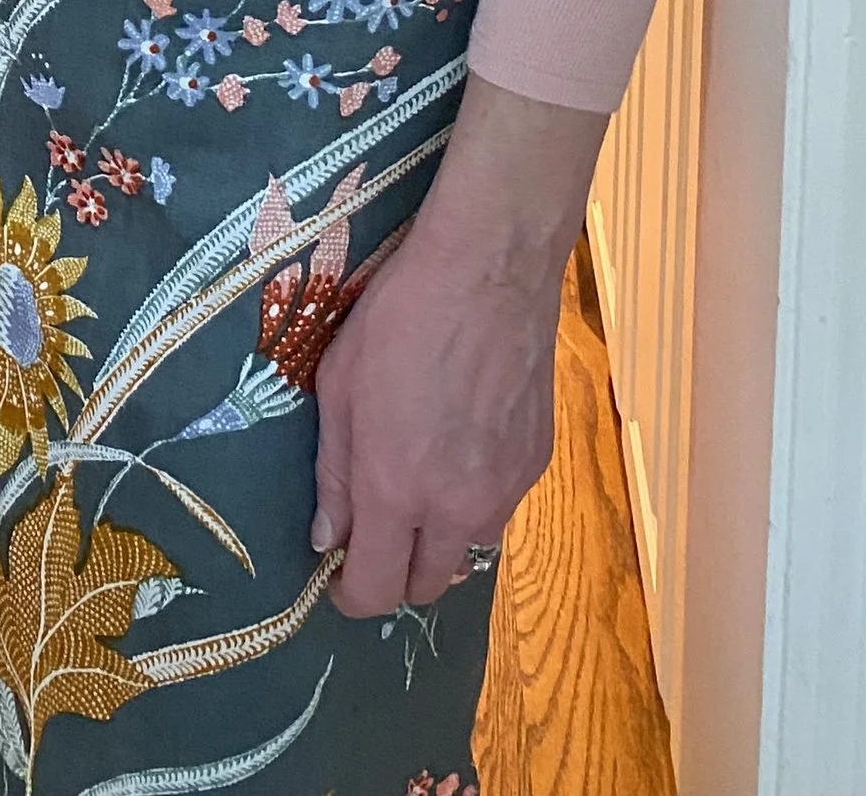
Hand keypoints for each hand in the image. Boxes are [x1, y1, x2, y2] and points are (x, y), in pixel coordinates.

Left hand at [309, 74, 603, 617]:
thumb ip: (334, 473)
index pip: (378, 589)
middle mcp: (456, 508)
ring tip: (416, 485)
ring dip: (438, 540)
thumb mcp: (338, 387)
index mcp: (396, 490)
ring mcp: (506, 490)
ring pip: (468, 551)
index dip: (351, 595)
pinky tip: (458, 445)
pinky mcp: (537, 463)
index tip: (336, 577)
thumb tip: (327, 538)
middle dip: (395, 574)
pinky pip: (499, 507)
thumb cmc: (397, 317)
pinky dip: (473, 499)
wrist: (488, 270)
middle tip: (372, 534)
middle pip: (428, 586)